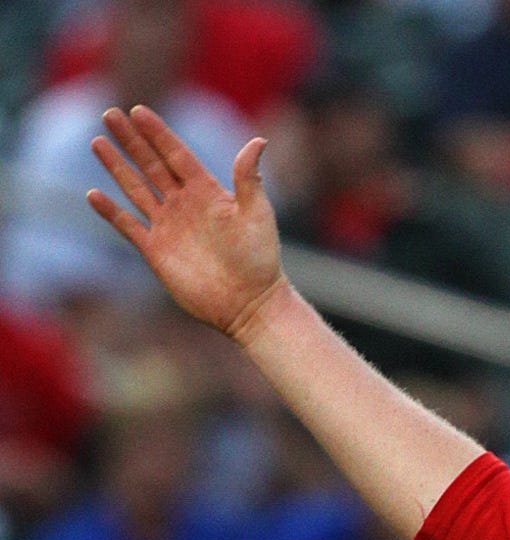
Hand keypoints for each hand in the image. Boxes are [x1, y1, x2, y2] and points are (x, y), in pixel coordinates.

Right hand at [87, 105, 286, 343]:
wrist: (249, 302)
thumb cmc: (260, 258)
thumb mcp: (257, 213)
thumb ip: (248, 177)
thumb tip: (258, 140)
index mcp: (208, 192)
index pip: (177, 154)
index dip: (158, 133)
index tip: (138, 111)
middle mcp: (185, 204)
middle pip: (151, 165)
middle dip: (131, 140)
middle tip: (109, 114)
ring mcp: (169, 226)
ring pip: (136, 188)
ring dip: (117, 166)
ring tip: (98, 142)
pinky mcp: (156, 250)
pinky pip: (128, 225)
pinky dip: (111, 211)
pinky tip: (94, 194)